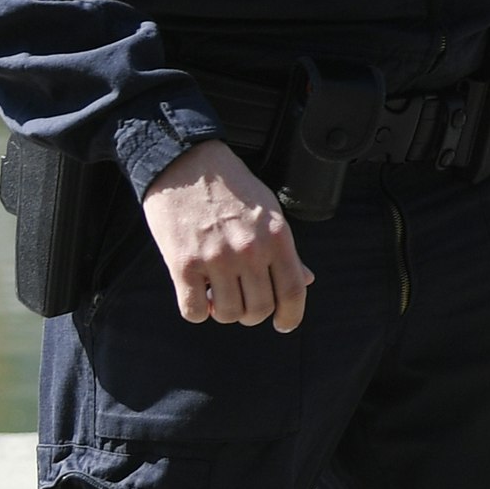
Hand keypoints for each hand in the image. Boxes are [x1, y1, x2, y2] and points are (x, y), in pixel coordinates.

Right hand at [142, 140, 311, 330]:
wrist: (186, 163)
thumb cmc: (231, 187)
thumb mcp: (269, 212)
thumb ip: (286, 250)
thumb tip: (306, 280)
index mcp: (276, 237)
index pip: (292, 290)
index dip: (292, 315)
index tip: (284, 324)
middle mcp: (249, 251)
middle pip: (260, 308)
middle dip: (253, 313)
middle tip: (243, 301)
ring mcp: (216, 259)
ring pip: (229, 314)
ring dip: (225, 312)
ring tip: (218, 293)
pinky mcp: (183, 265)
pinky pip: (194, 312)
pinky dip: (198, 311)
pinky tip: (198, 295)